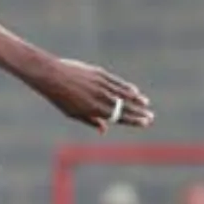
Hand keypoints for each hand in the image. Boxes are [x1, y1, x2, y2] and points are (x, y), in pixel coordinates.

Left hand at [31, 57, 152, 132]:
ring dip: (135, 99)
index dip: (133, 120)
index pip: (118, 116)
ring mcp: (100, 84)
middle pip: (124, 106)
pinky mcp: (98, 73)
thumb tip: (104, 130)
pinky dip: (125, 86)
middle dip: (138, 112)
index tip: (145, 122)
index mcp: (94, 109)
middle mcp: (100, 97)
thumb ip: (90, 120)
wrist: (51, 75)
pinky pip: (115, 82)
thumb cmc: (60, 97)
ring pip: (122, 93)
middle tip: (151, 116)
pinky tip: (134, 90)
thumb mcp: (73, 113)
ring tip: (146, 102)